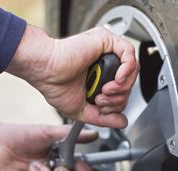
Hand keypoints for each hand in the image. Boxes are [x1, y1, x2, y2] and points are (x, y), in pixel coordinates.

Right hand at [7, 26, 138, 127]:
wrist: (45, 72)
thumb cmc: (55, 85)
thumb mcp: (84, 110)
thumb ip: (105, 118)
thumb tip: (123, 122)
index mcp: (101, 75)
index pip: (124, 90)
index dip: (118, 103)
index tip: (101, 106)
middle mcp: (105, 62)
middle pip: (130, 82)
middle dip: (119, 98)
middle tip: (101, 100)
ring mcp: (106, 50)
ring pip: (132, 70)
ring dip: (122, 87)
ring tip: (105, 91)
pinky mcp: (106, 40)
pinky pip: (129, 54)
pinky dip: (127, 70)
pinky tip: (115, 79)